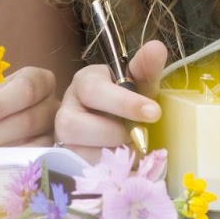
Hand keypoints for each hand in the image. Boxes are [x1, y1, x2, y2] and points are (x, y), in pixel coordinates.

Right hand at [54, 39, 165, 160]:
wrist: (116, 129)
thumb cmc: (127, 104)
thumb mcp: (139, 85)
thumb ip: (146, 68)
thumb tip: (156, 47)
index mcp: (84, 82)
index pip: (94, 90)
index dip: (124, 103)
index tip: (154, 113)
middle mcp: (66, 109)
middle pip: (75, 125)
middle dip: (113, 133)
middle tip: (138, 137)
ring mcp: (62, 139)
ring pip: (76, 151)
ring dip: (110, 154)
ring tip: (131, 150)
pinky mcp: (67, 162)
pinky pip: (80, 171)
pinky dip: (106, 171)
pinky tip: (122, 166)